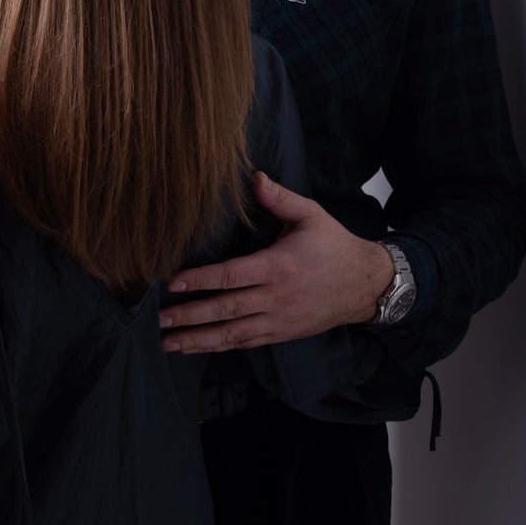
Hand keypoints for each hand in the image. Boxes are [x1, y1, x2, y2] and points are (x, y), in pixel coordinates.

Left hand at [158, 172, 394, 352]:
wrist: (366, 285)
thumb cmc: (335, 247)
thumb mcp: (311, 216)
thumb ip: (280, 198)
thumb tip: (254, 177)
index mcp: (277, 267)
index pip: (230, 275)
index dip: (199, 280)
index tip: (172, 283)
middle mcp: (275, 298)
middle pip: (225, 309)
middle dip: (190, 316)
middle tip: (160, 320)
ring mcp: (278, 320)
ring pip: (232, 334)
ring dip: (198, 339)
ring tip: (168, 343)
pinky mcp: (282, 334)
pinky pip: (246, 343)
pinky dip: (221, 347)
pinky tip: (199, 347)